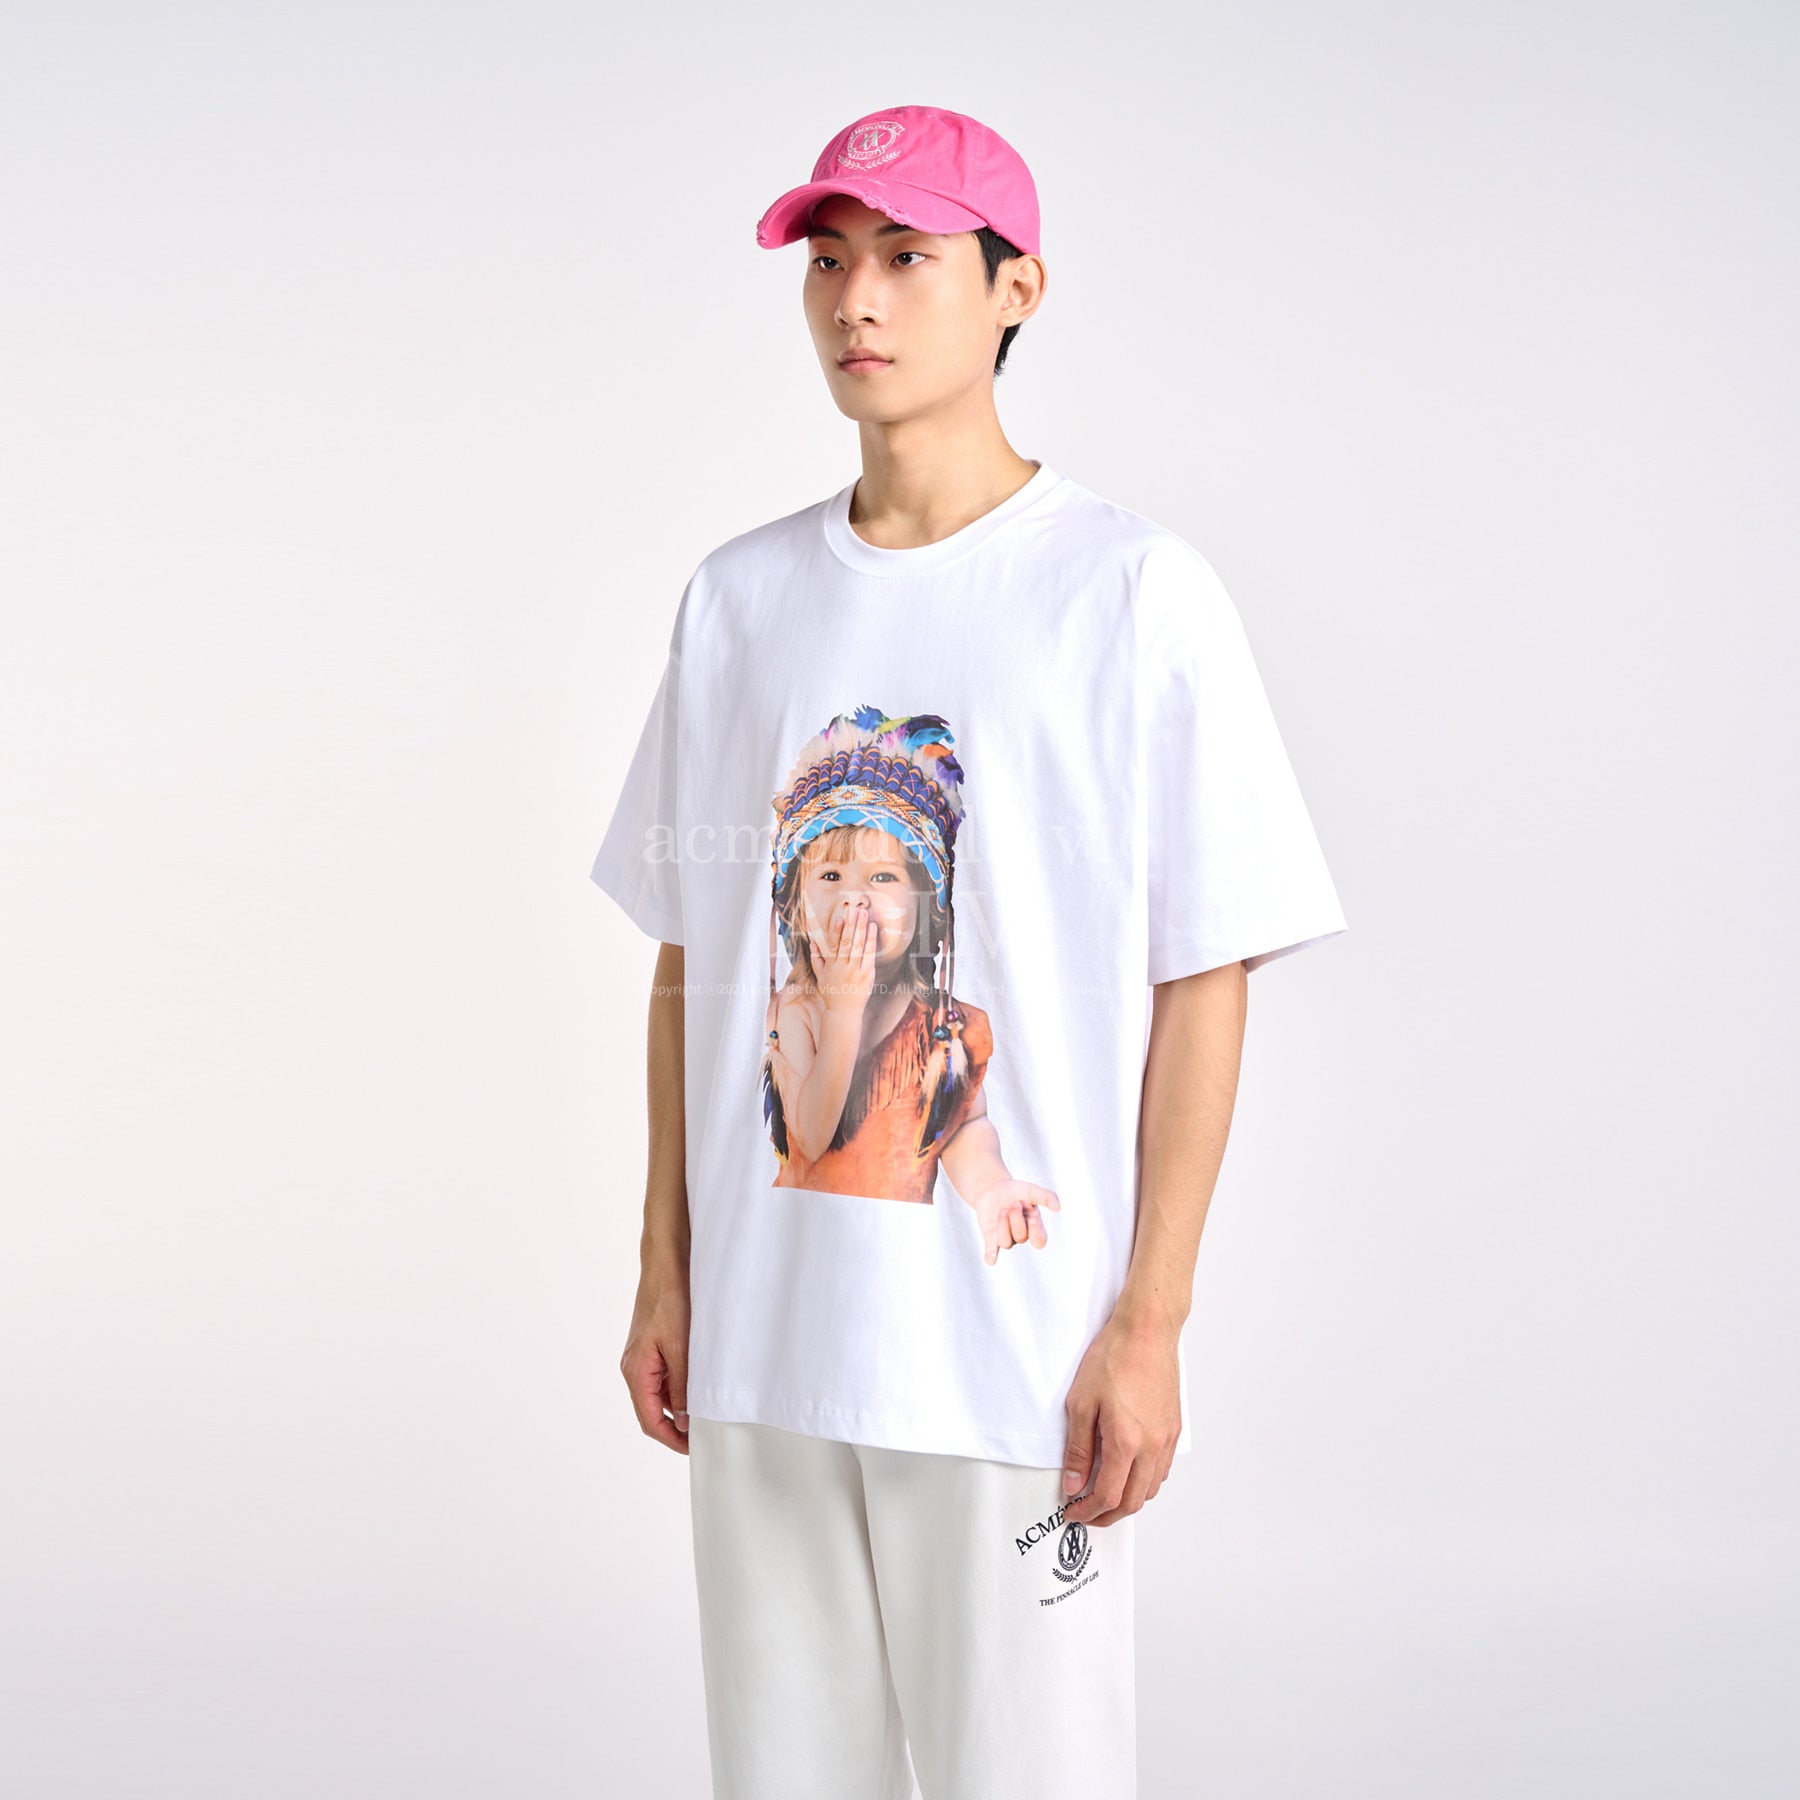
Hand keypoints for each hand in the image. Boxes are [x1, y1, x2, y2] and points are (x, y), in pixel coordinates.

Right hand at [620, 1261, 691, 1454]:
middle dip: (675, 1427)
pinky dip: (679, 1388)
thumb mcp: (681, 1348)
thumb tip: (683, 1420)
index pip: (649, 1420)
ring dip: (678, 1407)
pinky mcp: (653, 1346)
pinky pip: (663, 1377)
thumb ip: (681, 1387)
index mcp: (636, 1370)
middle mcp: (634, 1367)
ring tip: (704, 1413)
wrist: (667, 1264)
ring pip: (658, 1395)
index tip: (693, 1447)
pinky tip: (698, 1386)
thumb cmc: (670, 1300)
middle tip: (702, 1434)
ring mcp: (643, 1357)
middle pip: (651, 1411)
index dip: (670, 1438)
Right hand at [807, 903, 876, 1012]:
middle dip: (851, 924)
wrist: (844, 1012)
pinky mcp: (867, 974)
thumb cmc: (831, 993)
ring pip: (858, 945)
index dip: (838, 930)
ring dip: (861, 928)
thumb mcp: (820, 976)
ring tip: (864, 914)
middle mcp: (843, 967)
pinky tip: (872, 929)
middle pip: (847, 941)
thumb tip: (812, 941)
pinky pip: (869, 954)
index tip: (841, 917)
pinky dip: (871, 941)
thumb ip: (816, 958)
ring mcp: (856, 971)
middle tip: (855, 909)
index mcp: (831, 966)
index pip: (834, 944)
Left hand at [969, 1178, 1059, 1263]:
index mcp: (1033, 1226)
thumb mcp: (1032, 1191)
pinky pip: (991, 1250)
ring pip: (1006, 1242)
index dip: (1036, 1233)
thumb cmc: (1015, 1191)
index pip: (1039, 1241)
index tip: (1032, 1218)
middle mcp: (1020, 1235)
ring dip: (1003, 1225)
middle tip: (1014, 1204)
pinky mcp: (990, 1237)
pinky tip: (990, 1261)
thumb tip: (1058, 1207)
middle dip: (1017, 1219)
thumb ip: (1046, 1197)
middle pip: (1021, 1237)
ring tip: (1003, 1210)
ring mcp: (1005, 1237)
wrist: (993, 1187)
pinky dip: (991, 1255)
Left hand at [1058, 1313, 1181, 1523]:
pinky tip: (1128, 1471)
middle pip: (1133, 1501)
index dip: (1088, 1512)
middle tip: (1087, 1513)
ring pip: (1151, 1489)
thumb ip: (1078, 1448)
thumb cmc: (1114, 1357)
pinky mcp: (1174, 1428)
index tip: (1073, 1512)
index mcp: (1126, 1442)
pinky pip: (1162, 1469)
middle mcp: (1152, 1446)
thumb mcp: (1081, 1402)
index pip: (1108, 1496)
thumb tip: (1074, 1484)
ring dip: (1128, 1500)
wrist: (1147, 1331)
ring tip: (1105, 1494)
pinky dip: (1144, 1481)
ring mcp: (1167, 1439)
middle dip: (1107, 1515)